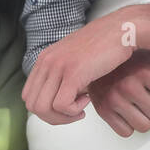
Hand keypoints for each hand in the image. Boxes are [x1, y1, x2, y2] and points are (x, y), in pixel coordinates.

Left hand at [22, 12, 136, 125]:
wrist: (121, 31)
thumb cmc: (104, 47)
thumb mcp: (74, 59)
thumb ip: (61, 75)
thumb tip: (58, 100)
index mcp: (44, 59)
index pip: (28, 97)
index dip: (46, 110)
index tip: (66, 106)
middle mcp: (47, 62)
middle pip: (33, 106)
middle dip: (54, 118)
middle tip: (74, 112)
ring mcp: (58, 66)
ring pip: (44, 109)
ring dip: (64, 116)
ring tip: (82, 106)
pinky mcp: (73, 72)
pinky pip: (62, 105)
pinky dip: (74, 110)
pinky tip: (88, 99)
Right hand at [88, 50, 149, 137]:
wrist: (92, 58)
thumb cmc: (127, 59)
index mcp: (144, 70)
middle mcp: (128, 85)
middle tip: (148, 96)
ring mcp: (114, 99)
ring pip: (144, 127)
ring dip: (144, 118)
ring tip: (138, 104)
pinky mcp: (103, 111)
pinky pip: (126, 132)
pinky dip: (128, 125)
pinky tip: (126, 110)